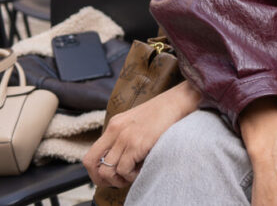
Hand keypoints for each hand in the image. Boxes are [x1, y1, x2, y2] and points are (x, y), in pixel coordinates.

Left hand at [84, 80, 200, 187]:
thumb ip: (127, 135)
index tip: (110, 175)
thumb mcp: (138, 121)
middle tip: (118, 180)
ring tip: (134, 174)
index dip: (96, 170)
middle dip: (102, 179)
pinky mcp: (137, 144)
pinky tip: (143, 169)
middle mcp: (115, 130)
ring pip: (107, 170)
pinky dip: (132, 176)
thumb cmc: (165, 112)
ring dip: (119, 179)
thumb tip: (123, 157)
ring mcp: (125, 137)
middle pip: (92, 163)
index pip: (92, 154)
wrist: (180, 100)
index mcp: (115, 124)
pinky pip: (124, 170)